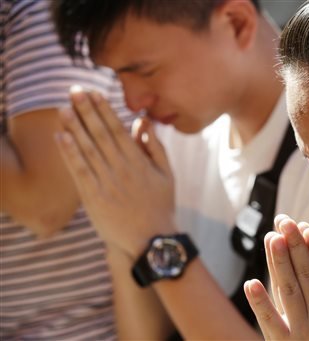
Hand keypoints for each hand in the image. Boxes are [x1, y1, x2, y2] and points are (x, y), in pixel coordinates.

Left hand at [55, 86, 175, 256]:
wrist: (151, 239)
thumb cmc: (161, 205)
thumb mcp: (167, 174)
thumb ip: (155, 146)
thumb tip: (143, 122)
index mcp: (139, 161)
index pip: (118, 129)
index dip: (104, 110)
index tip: (94, 93)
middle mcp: (121, 168)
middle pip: (100, 134)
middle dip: (86, 110)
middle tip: (74, 91)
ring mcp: (106, 183)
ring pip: (87, 150)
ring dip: (74, 127)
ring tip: (63, 108)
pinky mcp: (94, 198)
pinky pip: (79, 171)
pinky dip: (70, 154)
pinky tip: (61, 137)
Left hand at [244, 214, 308, 339]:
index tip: (307, 228)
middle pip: (307, 276)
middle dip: (295, 246)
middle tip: (284, 220)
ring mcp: (303, 334)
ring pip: (289, 291)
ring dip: (279, 263)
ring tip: (271, 237)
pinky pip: (270, 324)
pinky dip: (259, 304)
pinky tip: (250, 283)